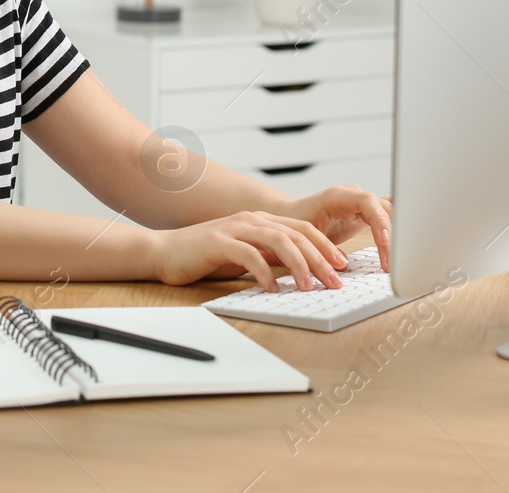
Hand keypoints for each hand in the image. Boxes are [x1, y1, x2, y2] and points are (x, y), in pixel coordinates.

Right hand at [148, 210, 350, 289]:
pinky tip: (272, 288)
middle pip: (296, 234)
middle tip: (336, 280)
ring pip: (277, 240)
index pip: (302, 229)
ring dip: (298, 264)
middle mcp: (250, 221)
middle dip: (320, 258)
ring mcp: (234, 229)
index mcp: (259, 221)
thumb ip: (270, 258)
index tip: (343, 266)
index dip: (326, 246)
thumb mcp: (246, 256)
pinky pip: (248, 254)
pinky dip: (264, 272)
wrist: (165, 252)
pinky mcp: (217, 242)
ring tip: (309, 286)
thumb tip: (303, 272)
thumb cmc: (206, 257)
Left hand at [273, 185, 393, 271]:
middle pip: (383, 209)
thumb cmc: (293, 224)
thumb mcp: (306, 235)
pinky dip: (394, 231)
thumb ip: (323, 245)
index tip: (385, 242)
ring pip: (388, 215)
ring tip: (394, 263)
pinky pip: (385, 218)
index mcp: (338, 196)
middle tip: (392, 262)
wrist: (289, 217)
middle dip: (391, 235)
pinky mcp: (365, 214)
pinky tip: (404, 245)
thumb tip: (342, 264)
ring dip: (394, 237)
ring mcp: (360, 203)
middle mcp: (353, 196)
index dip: (379, 221)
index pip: (368, 202)